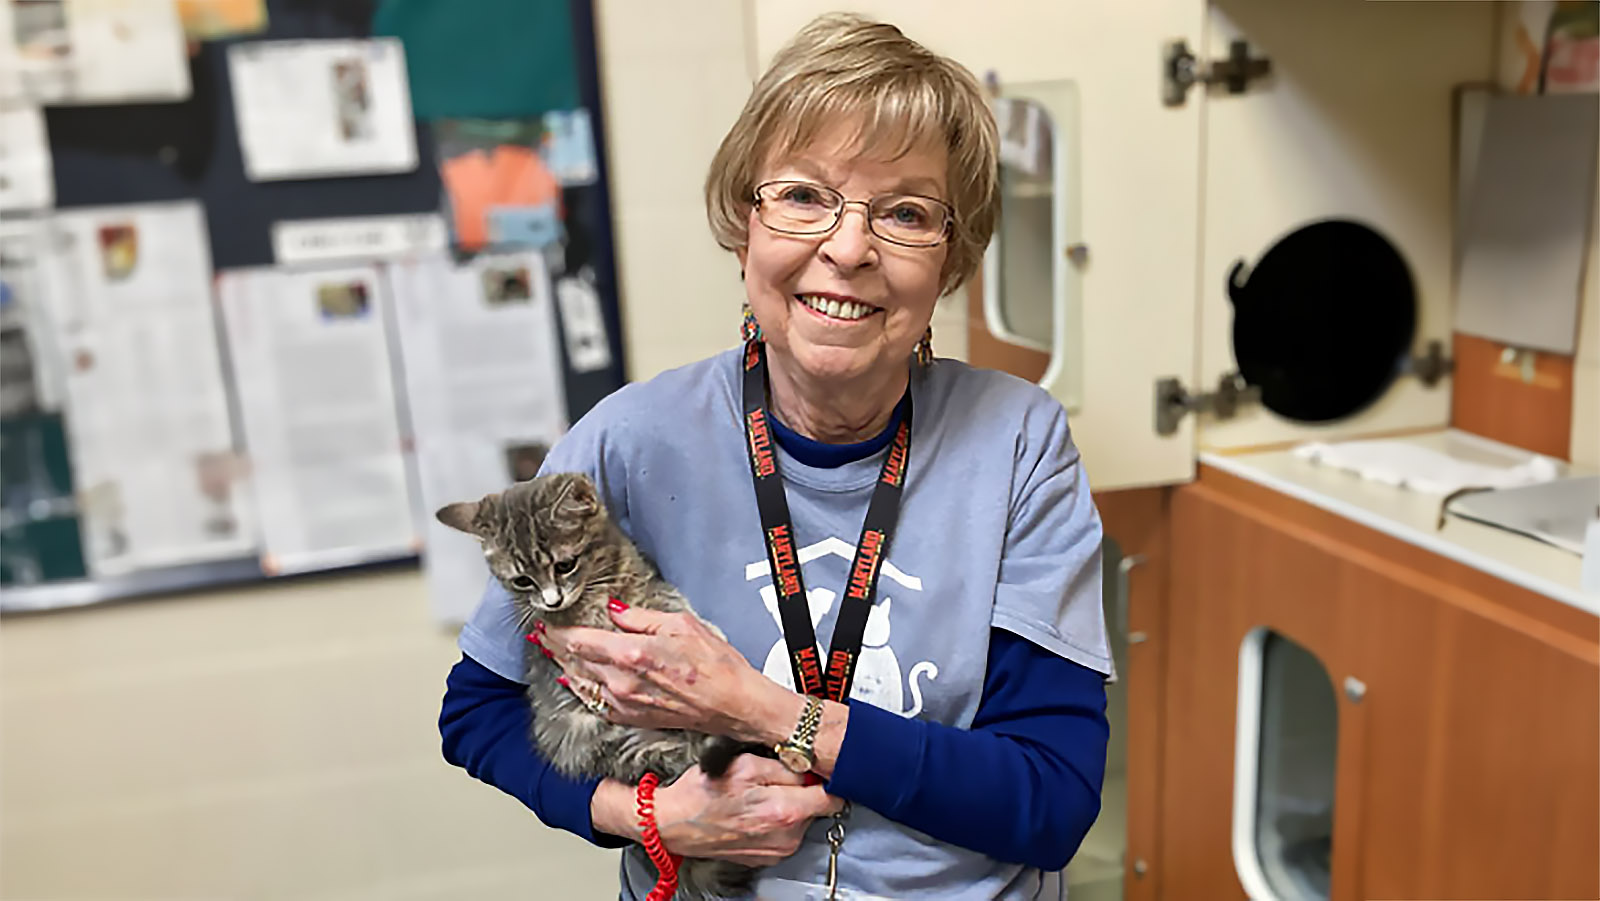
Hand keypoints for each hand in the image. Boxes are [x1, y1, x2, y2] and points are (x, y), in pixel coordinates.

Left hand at [540, 601, 794, 741]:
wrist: (733, 705)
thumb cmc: (715, 664)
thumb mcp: (681, 625)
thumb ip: (641, 618)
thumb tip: (613, 610)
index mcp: (632, 654)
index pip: (580, 640)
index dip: (558, 630)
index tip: (547, 620)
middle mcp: (621, 682)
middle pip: (574, 662)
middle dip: (555, 646)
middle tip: (541, 634)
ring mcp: (625, 704)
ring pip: (580, 683)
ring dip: (563, 666)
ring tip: (551, 652)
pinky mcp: (632, 718)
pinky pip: (595, 703)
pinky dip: (579, 689)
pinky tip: (573, 682)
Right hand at [655, 755, 843, 866]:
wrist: (672, 823)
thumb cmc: (702, 793)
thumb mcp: (744, 764)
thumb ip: (785, 766)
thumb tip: (811, 769)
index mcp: (784, 811)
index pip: (833, 798)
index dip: (828, 780)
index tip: (819, 772)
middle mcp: (786, 837)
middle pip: (815, 808)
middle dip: (802, 790)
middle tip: (776, 778)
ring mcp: (776, 851)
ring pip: (800, 820)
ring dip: (788, 805)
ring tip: (760, 793)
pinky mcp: (766, 857)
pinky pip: (784, 833)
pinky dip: (775, 820)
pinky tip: (753, 809)